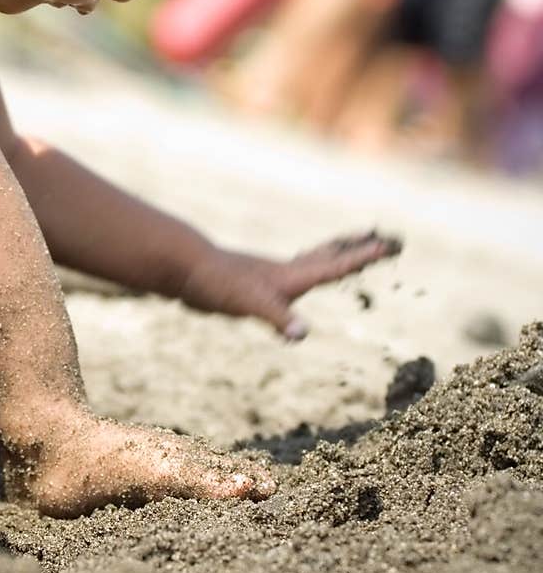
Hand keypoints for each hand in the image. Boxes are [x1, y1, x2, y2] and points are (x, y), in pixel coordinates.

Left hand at [180, 232, 400, 338]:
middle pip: (330, 257)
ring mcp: (271, 275)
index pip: (335, 267)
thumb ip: (277, 317)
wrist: (182, 268)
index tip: (389, 246)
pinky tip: (299, 276)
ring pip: (312, 261)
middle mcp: (286, 272)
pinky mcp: (256, 283)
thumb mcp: (248, 303)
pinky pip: (292, 274)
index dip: (362, 259)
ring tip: (350, 246)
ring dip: (336, 254)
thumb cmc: (215, 284)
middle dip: (358, 249)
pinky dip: (307, 269)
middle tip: (385, 238)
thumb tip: (302, 335)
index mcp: (291, 276)